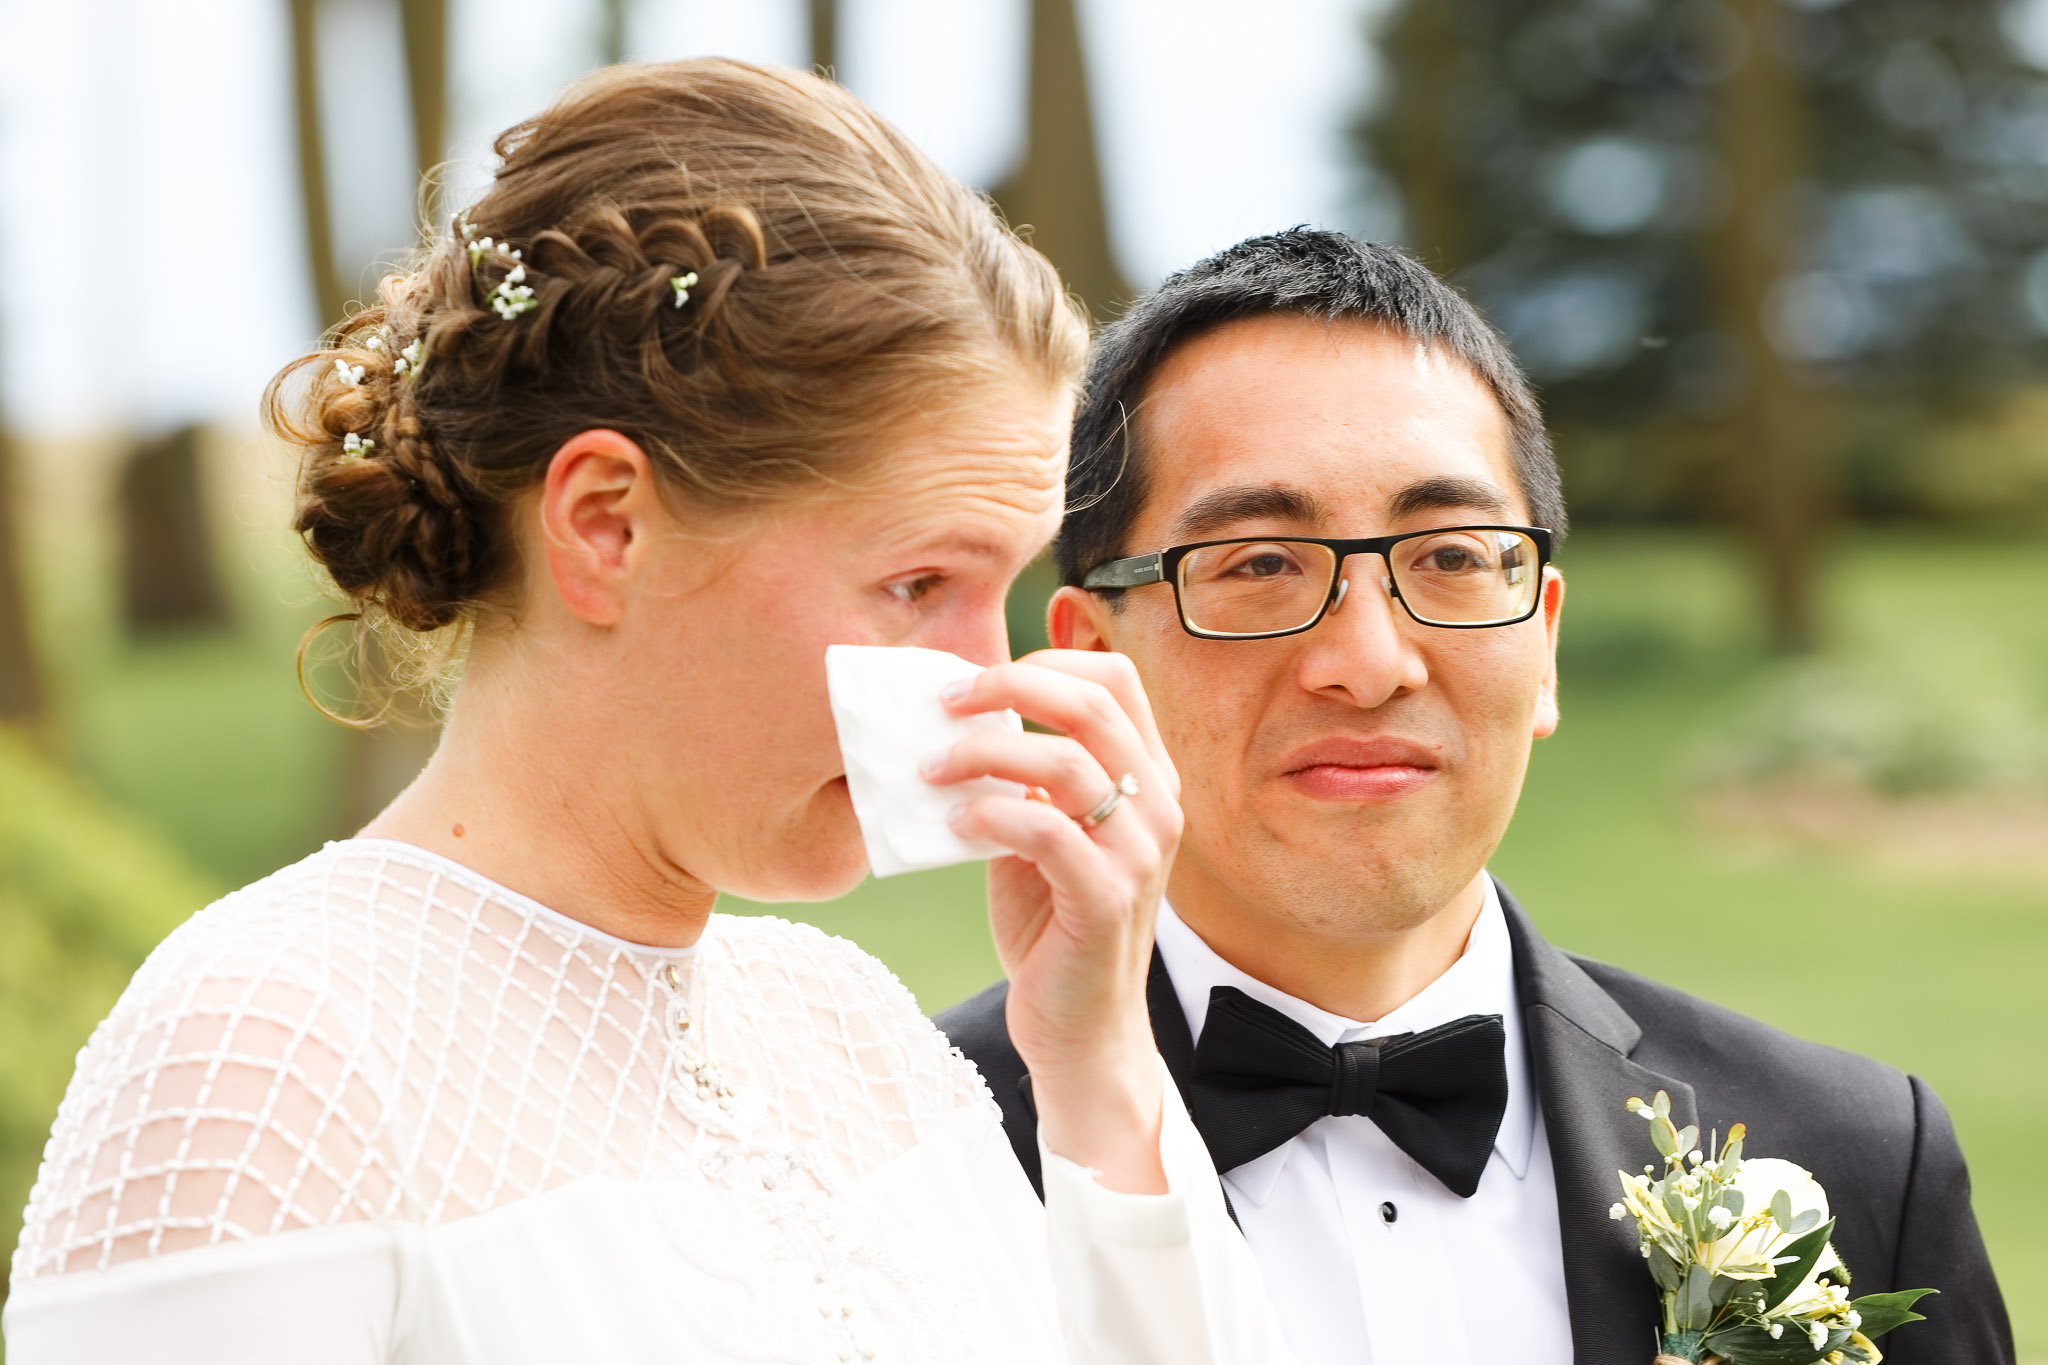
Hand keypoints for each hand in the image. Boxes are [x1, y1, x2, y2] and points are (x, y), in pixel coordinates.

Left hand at [923, 650, 1182, 1193]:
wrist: (1080, 1028)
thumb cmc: (1052, 924)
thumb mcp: (1042, 832)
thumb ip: (1022, 777)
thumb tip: (958, 718)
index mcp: (1148, 778)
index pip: (1115, 677)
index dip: (1044, 661)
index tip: (975, 684)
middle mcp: (1158, 807)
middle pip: (1091, 702)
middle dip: (1006, 689)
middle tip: (942, 706)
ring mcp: (1138, 854)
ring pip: (1064, 761)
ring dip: (983, 754)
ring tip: (933, 770)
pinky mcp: (1105, 899)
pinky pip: (1046, 830)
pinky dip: (991, 815)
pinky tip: (957, 825)